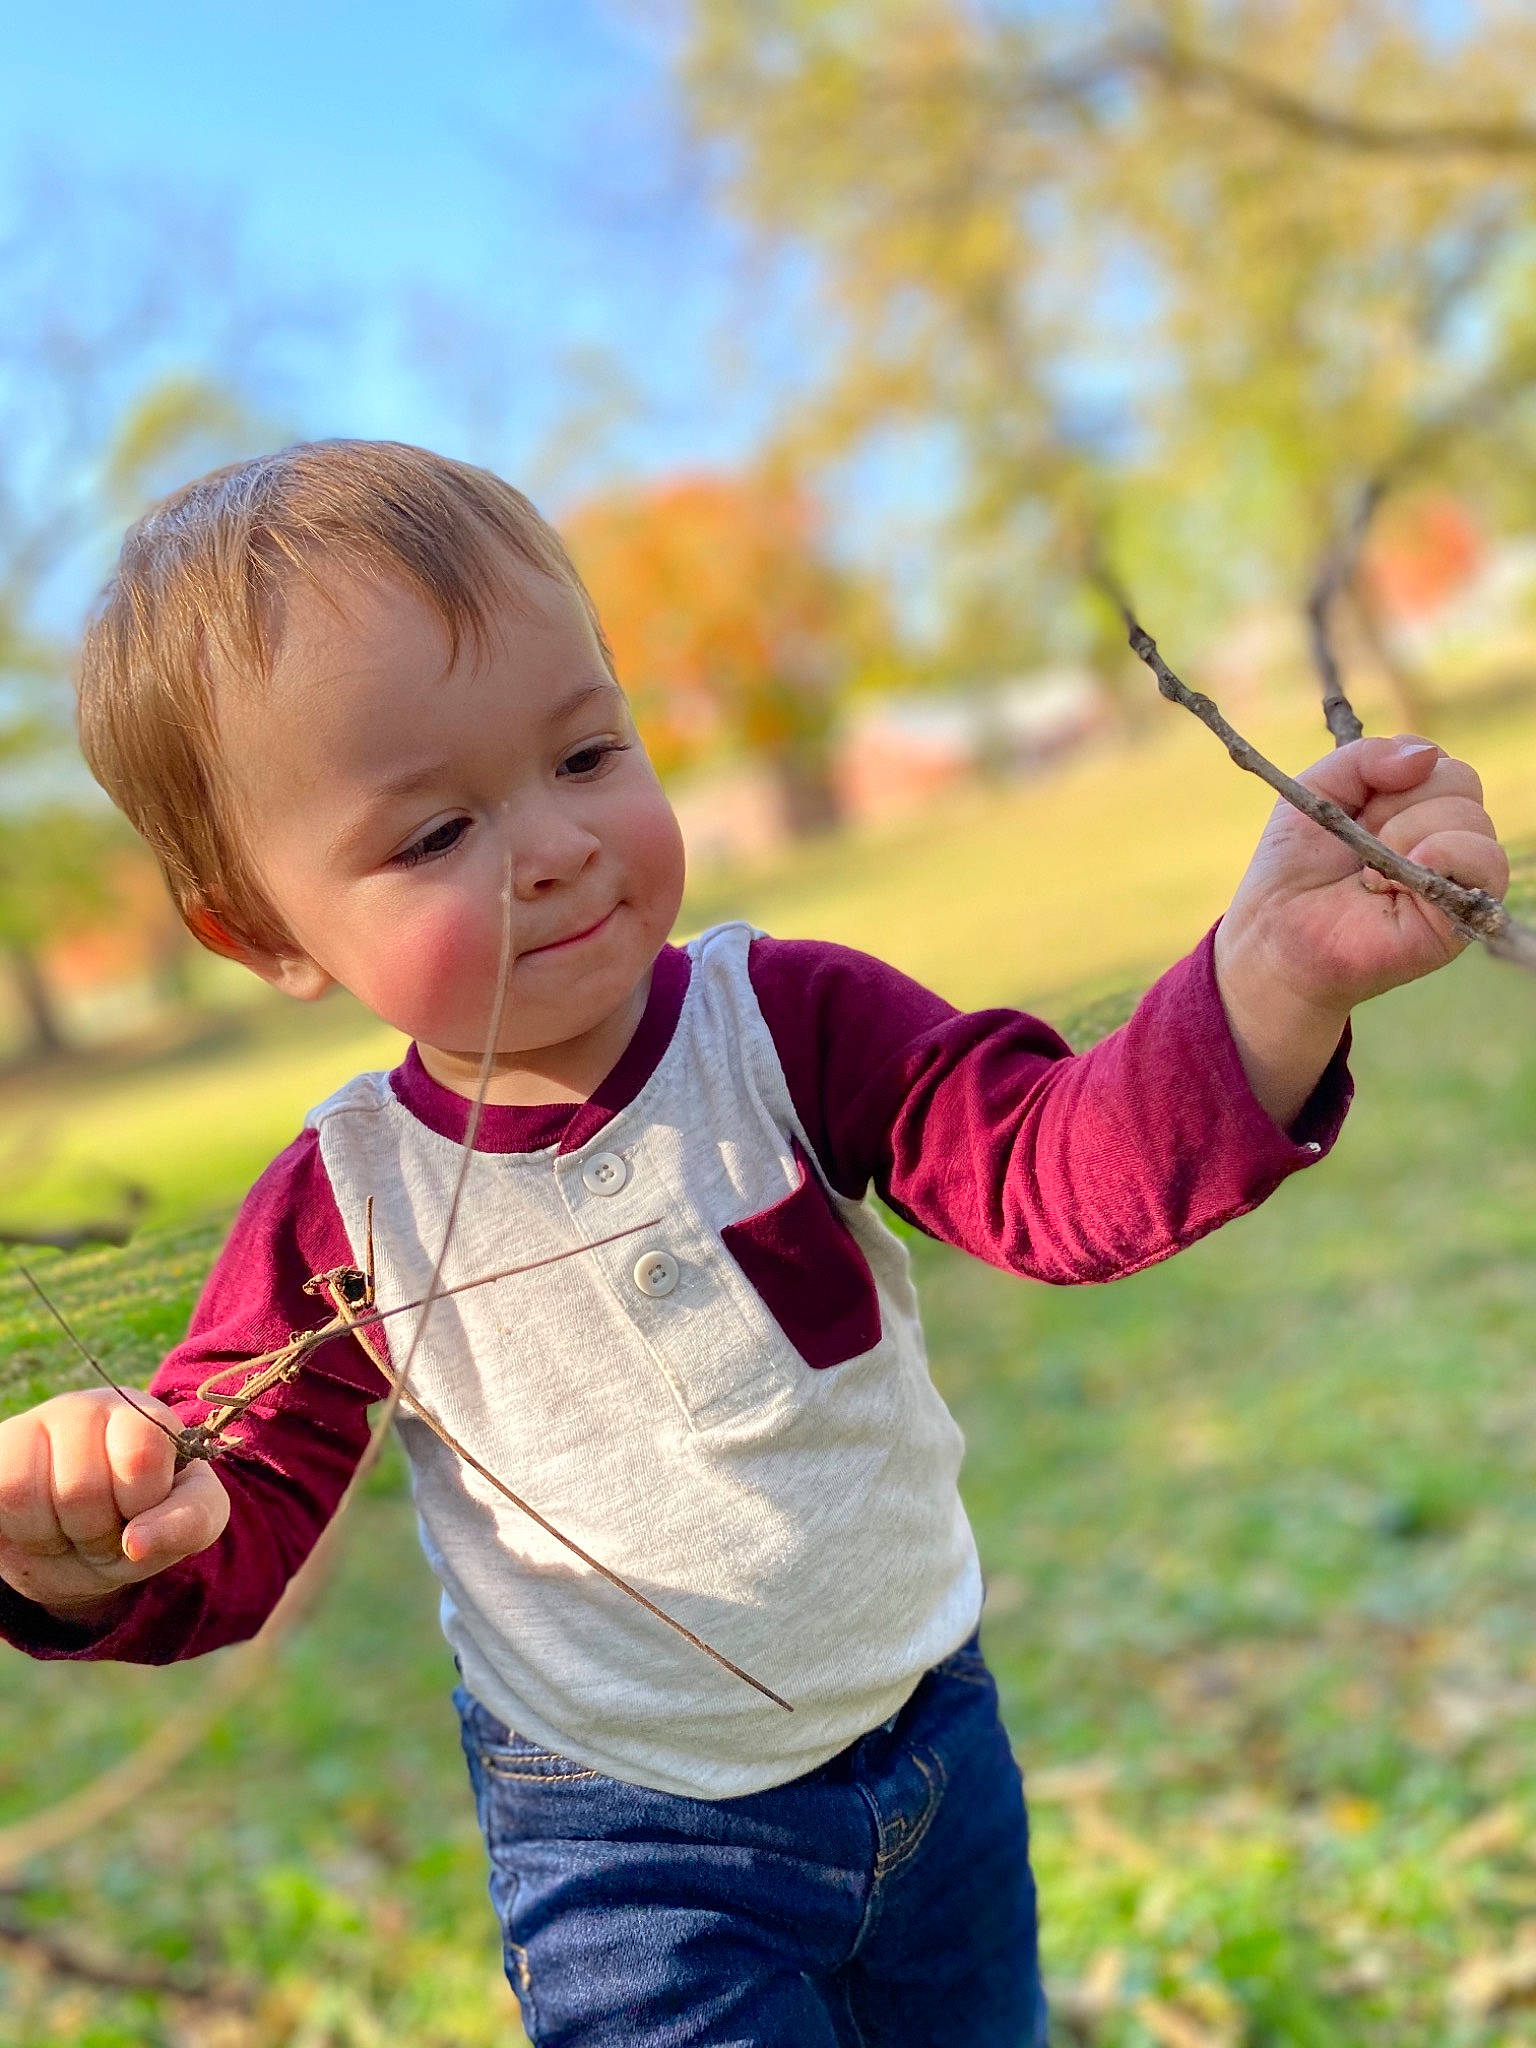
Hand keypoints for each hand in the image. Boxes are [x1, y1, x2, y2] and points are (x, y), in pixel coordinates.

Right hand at [0, 1388, 228, 1620]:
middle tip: (101, 1529)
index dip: (140, 1503)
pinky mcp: (0, 1450)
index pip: (141, 1454)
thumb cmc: (144, 1520)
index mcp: (145, 1416)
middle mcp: (87, 1408)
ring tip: (68, 1527)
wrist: (83, 1543)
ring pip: (23, 1493)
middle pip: (80, 1487)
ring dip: (51, 1535)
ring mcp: (34, 1425)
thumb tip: (138, 1542)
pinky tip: (36, 1523)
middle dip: (95, 1533)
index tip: (144, 1512)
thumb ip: (190, 1523)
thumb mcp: (191, 1522)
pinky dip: (17, 1530)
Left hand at [1215, 735, 1507, 1127]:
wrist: (1275, 933)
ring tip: (1370, 872)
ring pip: (1473, 817)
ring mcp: (1456, 875)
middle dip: (1399, 804)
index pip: (1439, 761)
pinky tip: (1396, 880)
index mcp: (1414, 804)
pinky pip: (1487, 863)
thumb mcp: (1319, 789)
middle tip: (1362, 842)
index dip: (1396, 773)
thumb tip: (1428, 754)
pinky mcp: (1461, 913)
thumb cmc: (1294, 866)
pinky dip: (1442, 855)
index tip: (1358, 805)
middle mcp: (1444, 836)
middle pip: (1462, 780)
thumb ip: (1367, 755)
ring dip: (1410, 833)